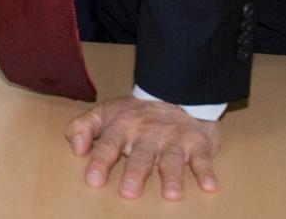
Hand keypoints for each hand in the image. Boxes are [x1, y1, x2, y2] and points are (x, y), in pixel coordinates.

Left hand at [65, 95, 220, 200]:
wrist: (175, 91)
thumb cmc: (135, 113)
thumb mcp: (104, 113)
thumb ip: (83, 128)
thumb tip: (76, 148)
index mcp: (122, 128)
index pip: (108, 146)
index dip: (100, 162)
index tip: (94, 179)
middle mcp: (147, 135)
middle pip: (140, 156)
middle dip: (135, 174)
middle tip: (129, 192)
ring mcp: (172, 140)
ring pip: (171, 160)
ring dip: (172, 177)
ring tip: (171, 194)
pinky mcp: (196, 144)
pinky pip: (202, 158)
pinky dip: (206, 171)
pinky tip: (209, 185)